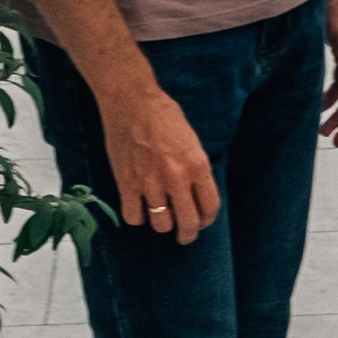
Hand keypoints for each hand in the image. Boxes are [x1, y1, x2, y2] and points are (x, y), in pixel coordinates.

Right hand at [100, 80, 218, 245]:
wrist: (131, 102)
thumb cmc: (164, 115)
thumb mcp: (192, 141)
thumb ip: (196, 169)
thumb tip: (196, 194)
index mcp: (198, 166)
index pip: (210, 208)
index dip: (207, 219)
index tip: (202, 220)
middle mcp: (176, 178)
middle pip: (188, 224)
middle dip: (188, 234)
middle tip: (185, 235)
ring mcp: (150, 183)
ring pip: (161, 225)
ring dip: (162, 224)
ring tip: (161, 217)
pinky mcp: (126, 183)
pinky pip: (133, 217)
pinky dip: (137, 217)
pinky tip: (139, 208)